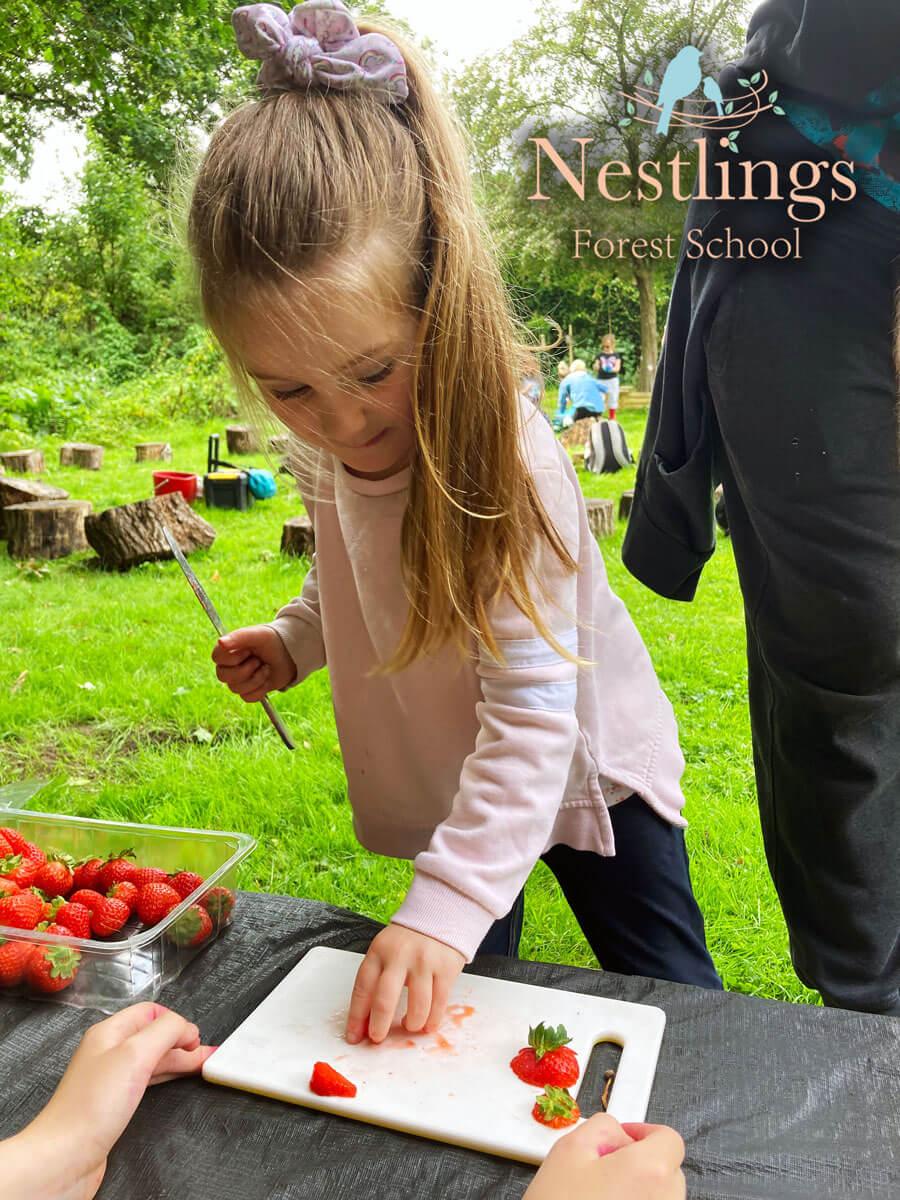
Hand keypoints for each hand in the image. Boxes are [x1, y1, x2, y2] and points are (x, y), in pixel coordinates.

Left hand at [2, 1003, 214, 1199]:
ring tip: (201, 1065)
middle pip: (153, 1036)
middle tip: (206, 1054)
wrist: (65, 1156)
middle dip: (182, 1041)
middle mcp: (108, 1052)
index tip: (194, 1038)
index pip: (150, 1011)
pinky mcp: (113, 1104)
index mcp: (109, 1032)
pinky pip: (145, 1081)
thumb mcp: (135, 1054)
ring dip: (178, 1059)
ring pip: (152, 1059)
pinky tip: (174, 1080)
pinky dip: (166, 1076)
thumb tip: (185, 1027)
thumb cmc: (92, 1106)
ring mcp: (110, 1079)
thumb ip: (165, 1032)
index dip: (175, 1021)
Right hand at [212, 625, 296, 700]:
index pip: (216, 658)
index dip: (233, 658)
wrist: (290, 654)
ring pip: (235, 689)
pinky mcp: (249, 691)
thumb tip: (220, 642)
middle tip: (258, 660)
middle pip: (223, 677)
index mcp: (228, 650)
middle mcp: (230, 666)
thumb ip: (238, 637)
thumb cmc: (272, 641)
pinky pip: (248, 697)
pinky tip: (266, 678)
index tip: (248, 650)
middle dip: (245, 670)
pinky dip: (261, 689)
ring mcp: (239, 680)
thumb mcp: (257, 635)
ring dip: (256, 678)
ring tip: (265, 668)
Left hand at [346, 924, 465, 1044]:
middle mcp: (400, 956)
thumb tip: (365, 1021)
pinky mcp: (446, 968)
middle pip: (385, 999)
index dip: (357, 1016)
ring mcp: (424, 962)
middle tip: (378, 1038)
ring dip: (412, 1024)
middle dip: (379, 1026)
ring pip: (417, 1006)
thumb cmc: (408, 940)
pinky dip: (432, 1020)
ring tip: (409, 1026)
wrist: (439, 915)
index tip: (353, 1036)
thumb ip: (376, 980)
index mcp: (379, 951)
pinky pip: (439, 1003)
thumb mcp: (385, 950)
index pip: (362, 987)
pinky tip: (427, 1023)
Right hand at [524, 1113, 685, 1199]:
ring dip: (639, 1188)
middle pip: (668, 1169)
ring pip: (661, 1195)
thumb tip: (619, 1133)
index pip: (669, 1139)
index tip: (625, 1137)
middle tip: (607, 1166)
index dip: (644, 1132)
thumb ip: (603, 1126)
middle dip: (641, 1161)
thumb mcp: (569, 1149)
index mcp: (650, 1171)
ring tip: (603, 1194)